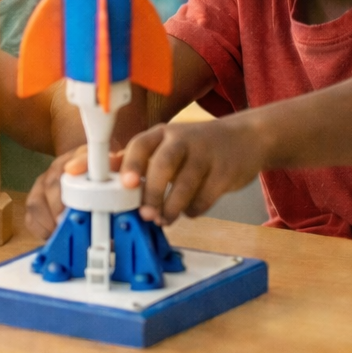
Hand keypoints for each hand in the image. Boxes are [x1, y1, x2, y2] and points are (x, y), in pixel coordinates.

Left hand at [120, 119, 265, 225]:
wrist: (246, 139)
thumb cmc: (196, 146)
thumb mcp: (167, 145)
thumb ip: (138, 160)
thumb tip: (105, 175)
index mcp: (163, 133)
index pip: (140, 144)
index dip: (129, 164)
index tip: (124, 184)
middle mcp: (183, 139)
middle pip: (163, 164)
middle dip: (151, 192)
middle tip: (146, 214)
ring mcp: (207, 154)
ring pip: (185, 184)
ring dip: (171, 207)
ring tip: (165, 219)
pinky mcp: (226, 171)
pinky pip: (206, 196)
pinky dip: (194, 209)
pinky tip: (189, 211)